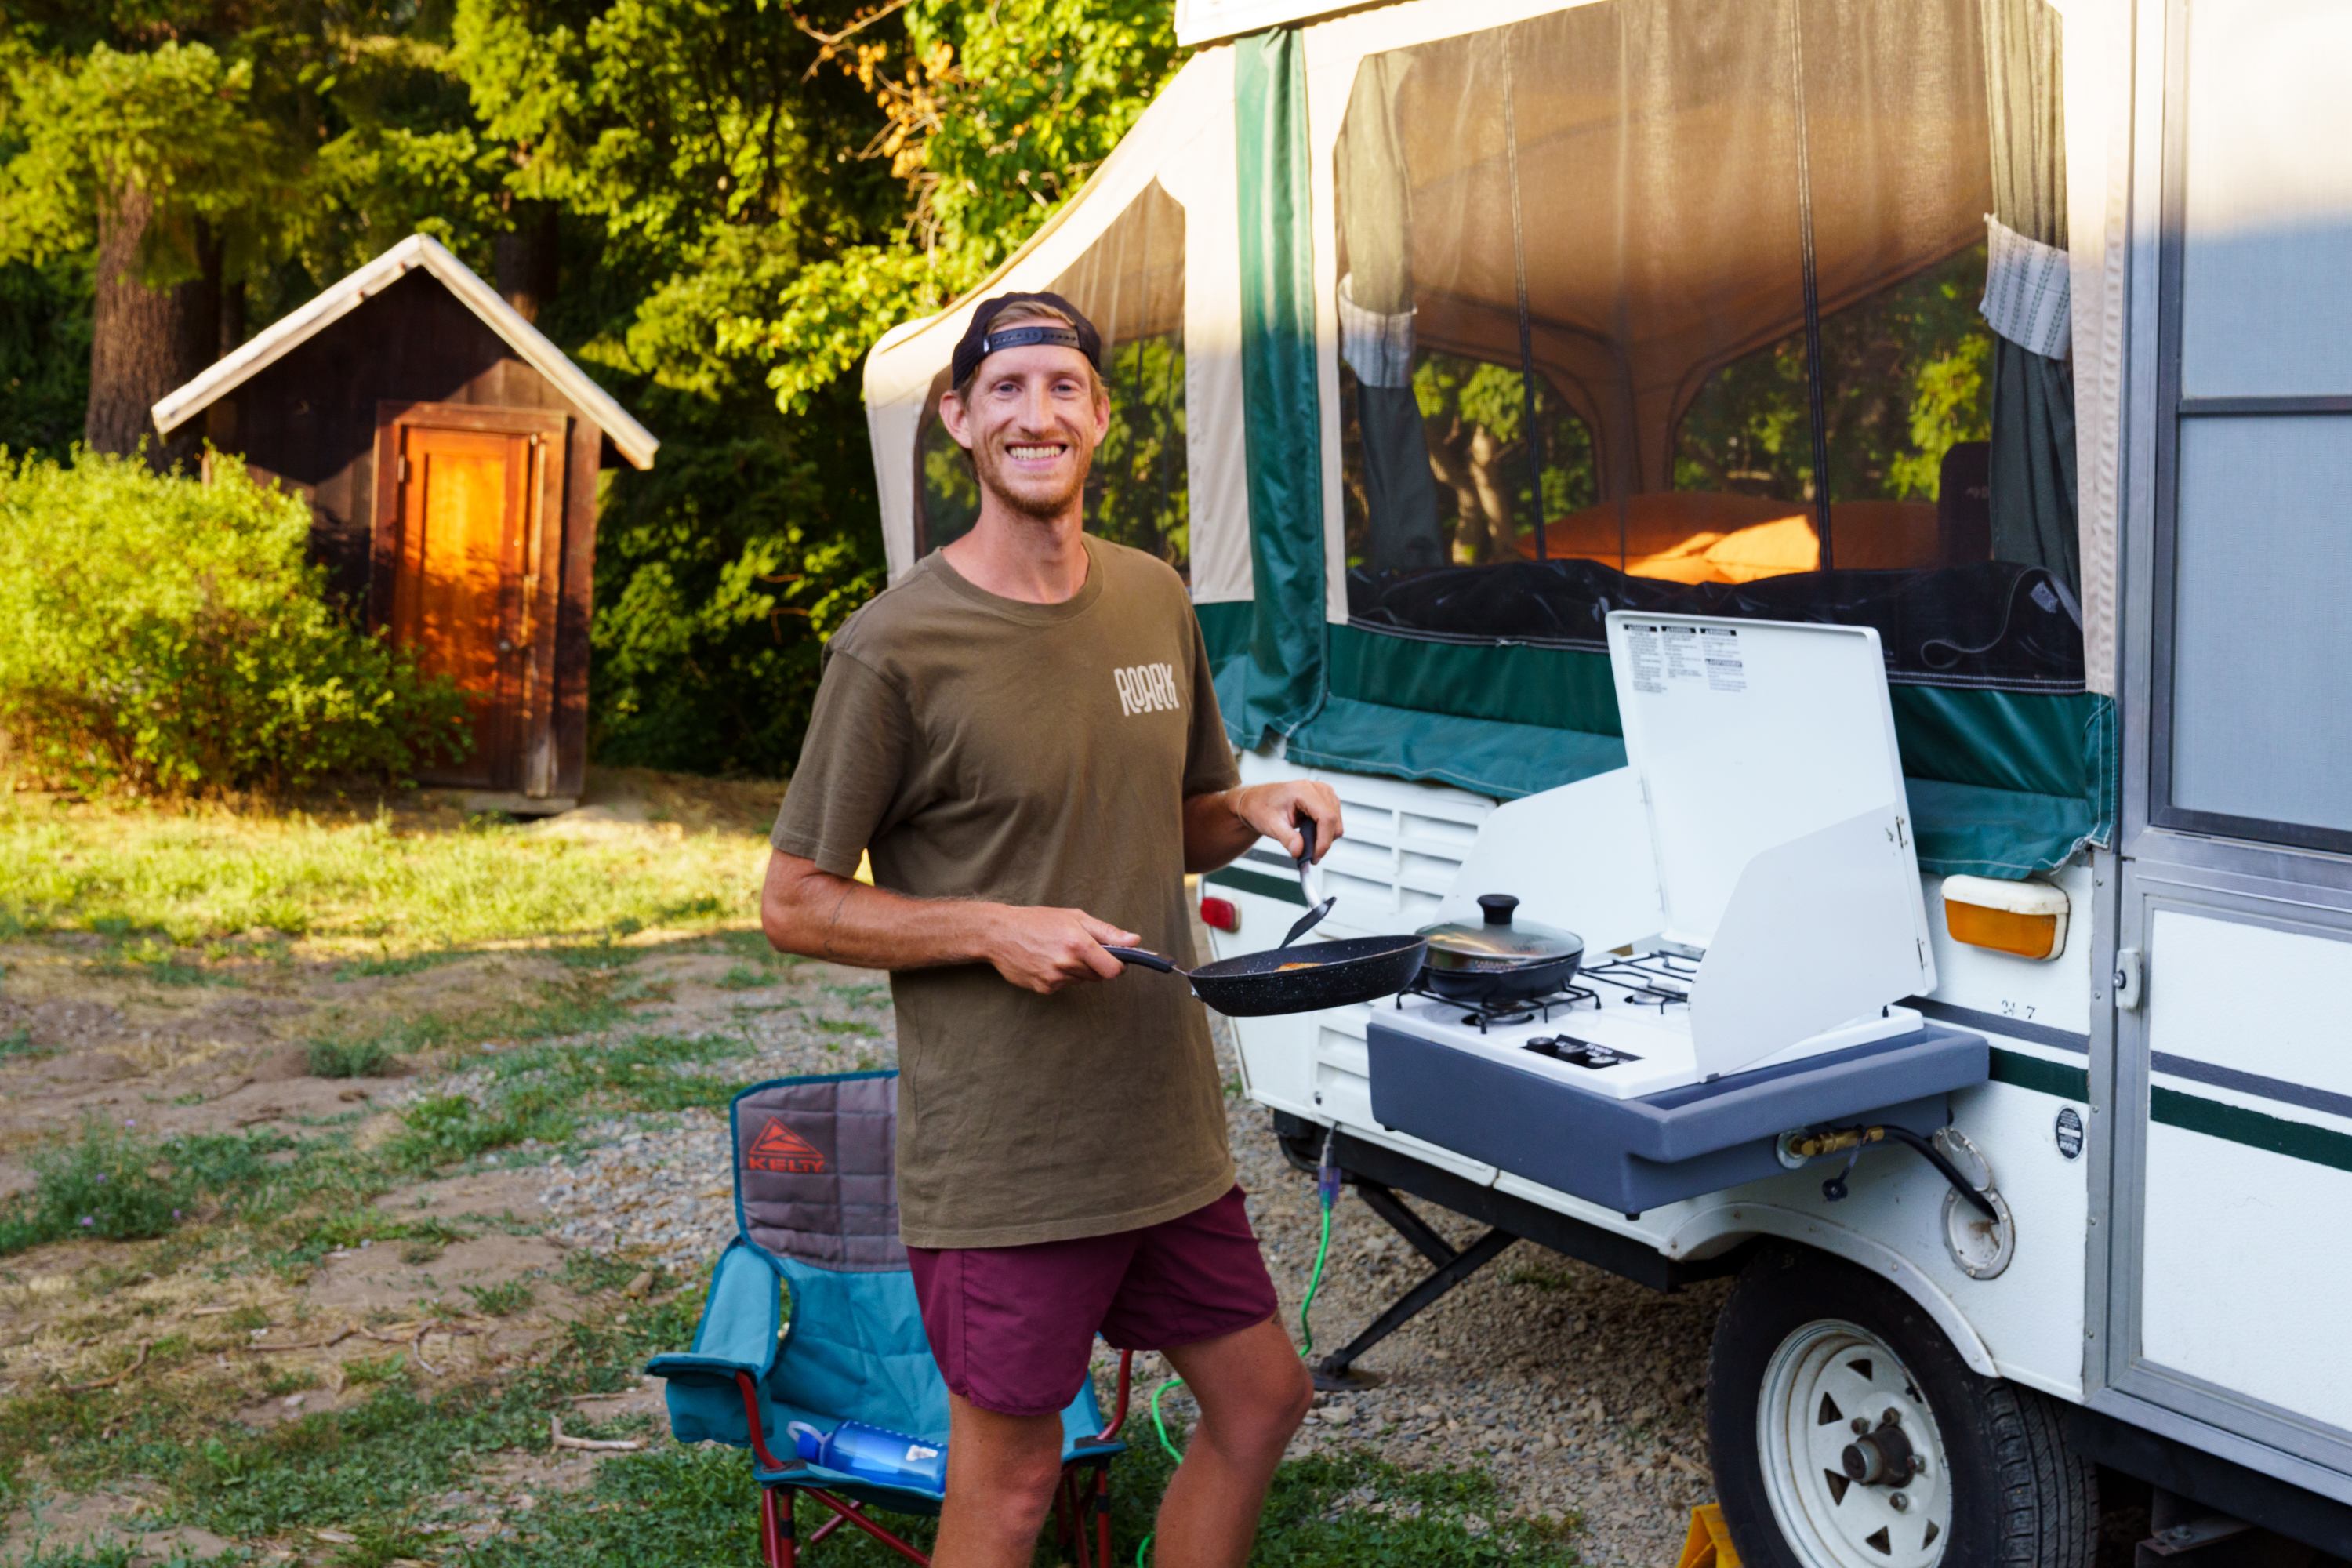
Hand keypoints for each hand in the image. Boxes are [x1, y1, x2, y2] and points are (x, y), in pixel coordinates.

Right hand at [984, 906, 1138, 993]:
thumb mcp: (1075, 917)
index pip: (1114, 970)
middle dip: (1095, 965)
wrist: (1000, 934)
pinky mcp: (1044, 989)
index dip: (1118, 965)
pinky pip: (1064, 986)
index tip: (1115, 959)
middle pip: (1098, 976)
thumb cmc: (1038, 921)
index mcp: (1078, 944)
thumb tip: (1135, 941)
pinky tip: (1047, 961)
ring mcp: (1054, 979)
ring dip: (1077, 970)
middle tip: (1078, 947)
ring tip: (1058, 951)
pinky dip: (1061, 976)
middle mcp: (1067, 964)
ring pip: (1081, 981)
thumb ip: (1107, 932)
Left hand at [1231, 781, 1342, 862]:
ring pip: (1336, 823)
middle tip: (1307, 855)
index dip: (1324, 841)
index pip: (1326, 817)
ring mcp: (1324, 793)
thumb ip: (1287, 838)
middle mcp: (1318, 788)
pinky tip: (1308, 834)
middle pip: (1334, 821)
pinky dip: (1323, 832)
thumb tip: (1299, 851)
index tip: (1314, 857)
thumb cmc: (1261, 807)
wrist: (1257, 801)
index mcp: (1304, 790)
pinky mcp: (1326, 799)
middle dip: (1323, 842)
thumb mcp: (1270, 825)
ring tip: (1303, 842)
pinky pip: (1333, 821)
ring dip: (1324, 838)